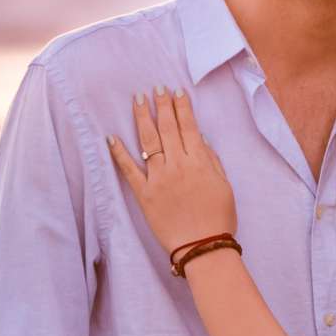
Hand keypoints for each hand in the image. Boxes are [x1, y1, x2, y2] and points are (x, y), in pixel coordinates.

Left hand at [107, 86, 236, 255]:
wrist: (202, 247)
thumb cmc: (219, 218)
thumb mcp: (224, 186)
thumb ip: (212, 160)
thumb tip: (199, 138)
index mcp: (199, 163)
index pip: (189, 127)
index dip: (182, 107)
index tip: (177, 92)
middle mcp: (177, 166)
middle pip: (168, 129)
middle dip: (162, 105)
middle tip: (156, 88)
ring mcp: (158, 179)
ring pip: (148, 142)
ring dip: (143, 118)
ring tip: (138, 100)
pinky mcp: (144, 195)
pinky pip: (128, 171)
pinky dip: (118, 153)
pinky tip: (111, 137)